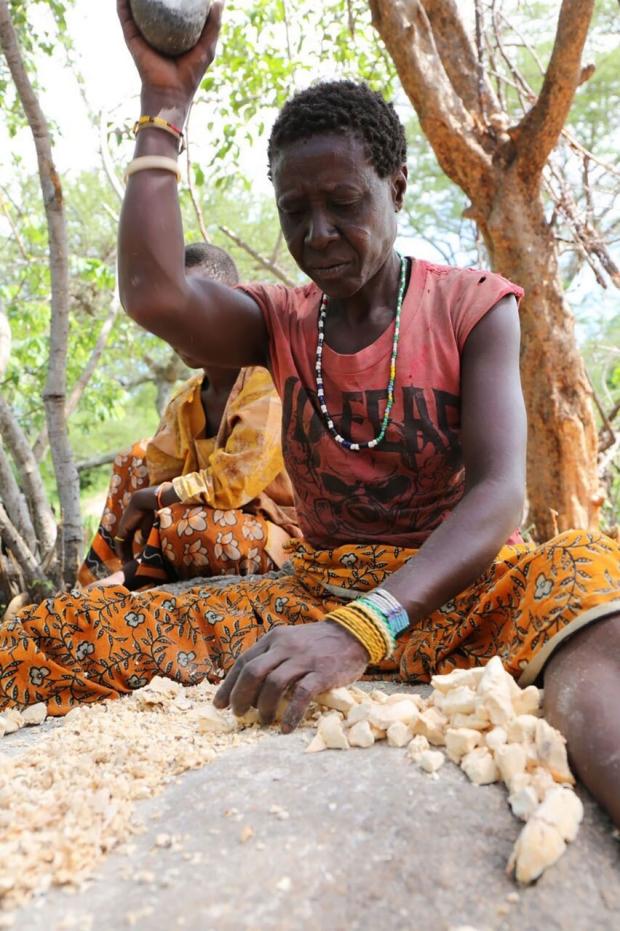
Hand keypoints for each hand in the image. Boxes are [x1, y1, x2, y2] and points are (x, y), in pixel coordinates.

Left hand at [114, 487, 158, 562]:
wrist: (143, 503)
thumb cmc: (148, 513)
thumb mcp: (147, 527)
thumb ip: (145, 535)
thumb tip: (145, 543)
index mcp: (130, 528)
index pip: (128, 542)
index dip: (130, 551)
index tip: (133, 559)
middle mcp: (124, 529)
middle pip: (124, 545)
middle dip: (126, 555)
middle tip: (128, 565)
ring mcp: (122, 529)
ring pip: (120, 545)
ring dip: (123, 555)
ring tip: (125, 565)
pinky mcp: (122, 530)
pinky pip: (119, 543)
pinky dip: (121, 551)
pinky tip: (123, 559)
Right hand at [117, 0, 224, 114]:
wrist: (170, 92)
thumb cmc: (191, 72)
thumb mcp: (207, 46)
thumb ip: (213, 24)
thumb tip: (219, 0)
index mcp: (173, 30)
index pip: (173, 5)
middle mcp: (156, 29)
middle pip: (153, 3)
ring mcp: (142, 31)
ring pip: (136, 5)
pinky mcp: (131, 36)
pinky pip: (125, 14)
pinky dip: (123, 2)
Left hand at [214, 621, 369, 731]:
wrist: (354, 633)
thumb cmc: (319, 642)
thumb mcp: (291, 640)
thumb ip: (272, 656)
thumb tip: (250, 686)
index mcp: (275, 639)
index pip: (243, 661)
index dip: (228, 684)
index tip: (220, 704)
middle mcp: (285, 647)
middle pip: (253, 673)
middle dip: (240, 696)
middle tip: (239, 714)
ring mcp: (303, 659)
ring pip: (273, 684)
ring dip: (264, 707)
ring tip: (263, 721)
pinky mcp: (321, 673)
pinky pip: (301, 695)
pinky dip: (291, 714)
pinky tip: (286, 727)